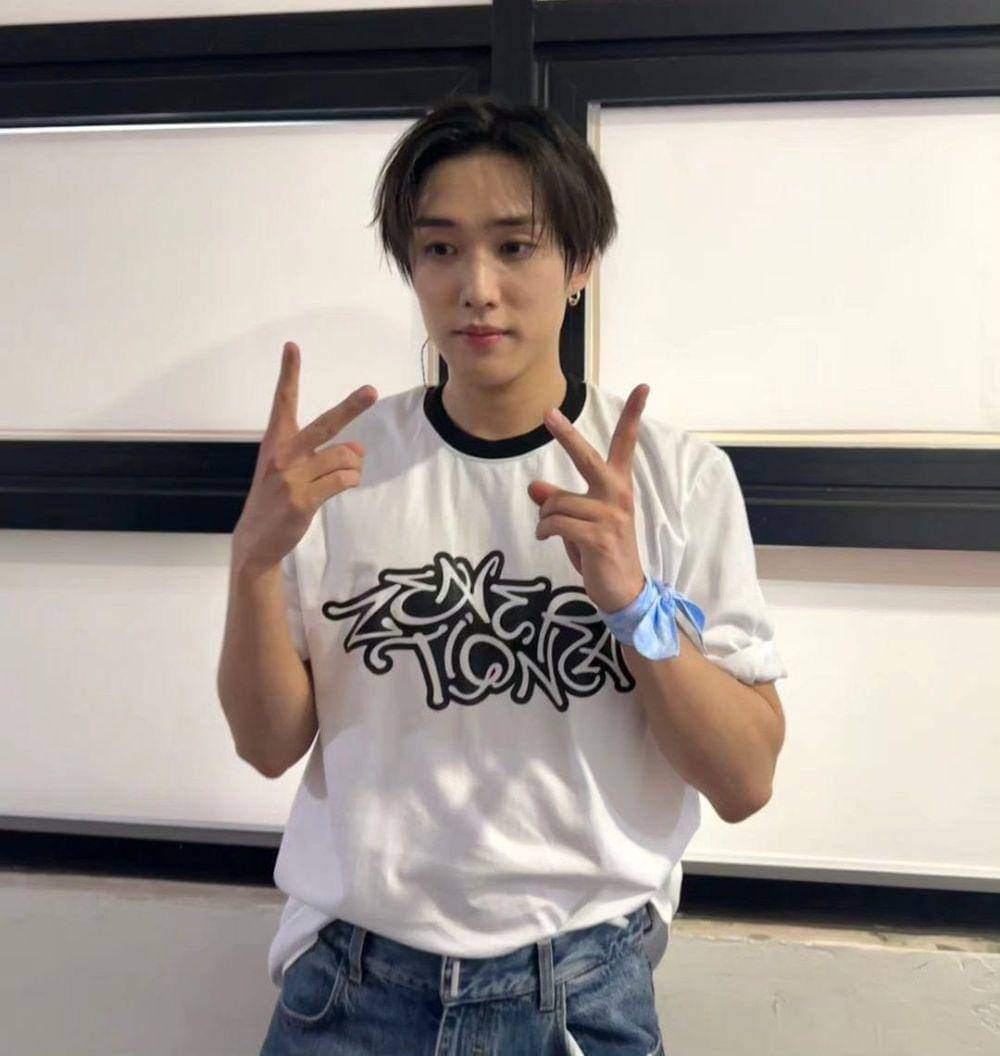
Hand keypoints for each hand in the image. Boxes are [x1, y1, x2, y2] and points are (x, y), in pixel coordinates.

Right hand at [232, 341, 377, 573]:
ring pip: (344, 457)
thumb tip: (359, 449)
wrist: (256, 541)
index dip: (289, 374)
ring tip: (347, 474)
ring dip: (354, 465)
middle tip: (371, 391)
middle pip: (324, 424)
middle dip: (351, 406)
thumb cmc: (276, 500)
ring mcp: (292, 478)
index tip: (292, 347)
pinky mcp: (303, 500)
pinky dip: (352, 479)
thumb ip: (323, 455)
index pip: (282, 402)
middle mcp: (282, 456)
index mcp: (274, 443)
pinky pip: (343, 480)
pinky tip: (346, 484)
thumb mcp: (291, 472)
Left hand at [528, 382, 648, 613]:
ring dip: (545, 518)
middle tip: (547, 413)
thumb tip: (534, 487)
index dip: (634, 415)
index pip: (626, 444)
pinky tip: (547, 539)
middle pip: (586, 458)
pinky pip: (555, 523)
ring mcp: (610, 516)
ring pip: (556, 502)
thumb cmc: (601, 554)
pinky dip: (544, 530)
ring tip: (552, 532)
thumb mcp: (579, 524)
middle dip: (565, 435)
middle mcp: (618, 496)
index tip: (643, 387)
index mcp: (618, 487)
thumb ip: (560, 502)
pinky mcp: (599, 537)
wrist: (623, 593)